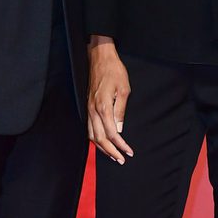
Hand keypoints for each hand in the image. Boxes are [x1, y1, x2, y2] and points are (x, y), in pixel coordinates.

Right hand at [87, 36, 133, 163]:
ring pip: (91, 135)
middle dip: (110, 151)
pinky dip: (95, 138)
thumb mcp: (124, 89)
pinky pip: (89, 128)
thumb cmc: (114, 71)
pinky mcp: (88, 106)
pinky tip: (102, 142)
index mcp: (103, 107)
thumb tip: (120, 129)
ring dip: (102, 148)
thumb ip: (121, 111)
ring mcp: (88, 109)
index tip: (129, 152)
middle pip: (99, 138)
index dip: (120, 145)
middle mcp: (93, 110)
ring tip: (113, 155)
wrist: (99, 58)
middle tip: (121, 159)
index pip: (111, 133)